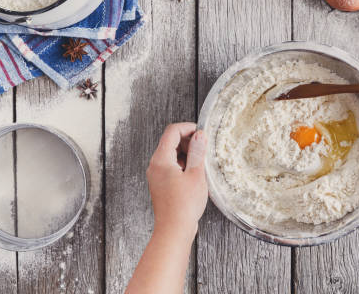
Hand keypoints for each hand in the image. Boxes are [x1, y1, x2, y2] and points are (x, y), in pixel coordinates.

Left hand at [146, 123, 207, 237]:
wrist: (174, 230)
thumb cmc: (183, 206)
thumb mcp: (196, 175)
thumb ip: (198, 152)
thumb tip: (200, 136)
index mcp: (161, 159)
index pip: (172, 132)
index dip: (188, 128)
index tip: (201, 132)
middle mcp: (155, 165)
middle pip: (170, 142)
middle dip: (188, 141)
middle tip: (203, 148)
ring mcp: (157, 175)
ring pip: (172, 154)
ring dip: (187, 154)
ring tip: (201, 163)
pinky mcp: (161, 184)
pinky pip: (172, 166)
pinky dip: (184, 165)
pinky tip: (195, 174)